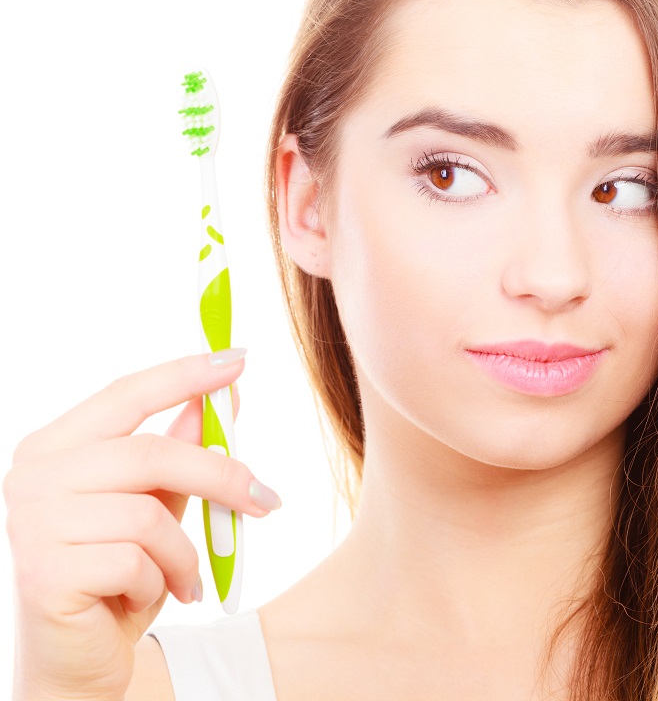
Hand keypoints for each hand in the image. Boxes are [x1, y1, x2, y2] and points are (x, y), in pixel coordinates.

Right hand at [5, 350, 277, 700]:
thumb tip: (227, 395)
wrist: (80, 658)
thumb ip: (184, 448)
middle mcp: (33, 478)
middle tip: (265, 501)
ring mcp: (33, 525)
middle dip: (220, 476)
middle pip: (150, 453)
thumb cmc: (119, 572)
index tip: (239, 359)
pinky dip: (161, 582)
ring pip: (149, 515)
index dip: (184, 374)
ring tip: (183, 576)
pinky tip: (144, 598)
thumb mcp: (158, 502)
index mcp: (55, 448)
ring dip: (186, 552)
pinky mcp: (46, 573)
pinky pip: (137, 562)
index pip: (125, 394)